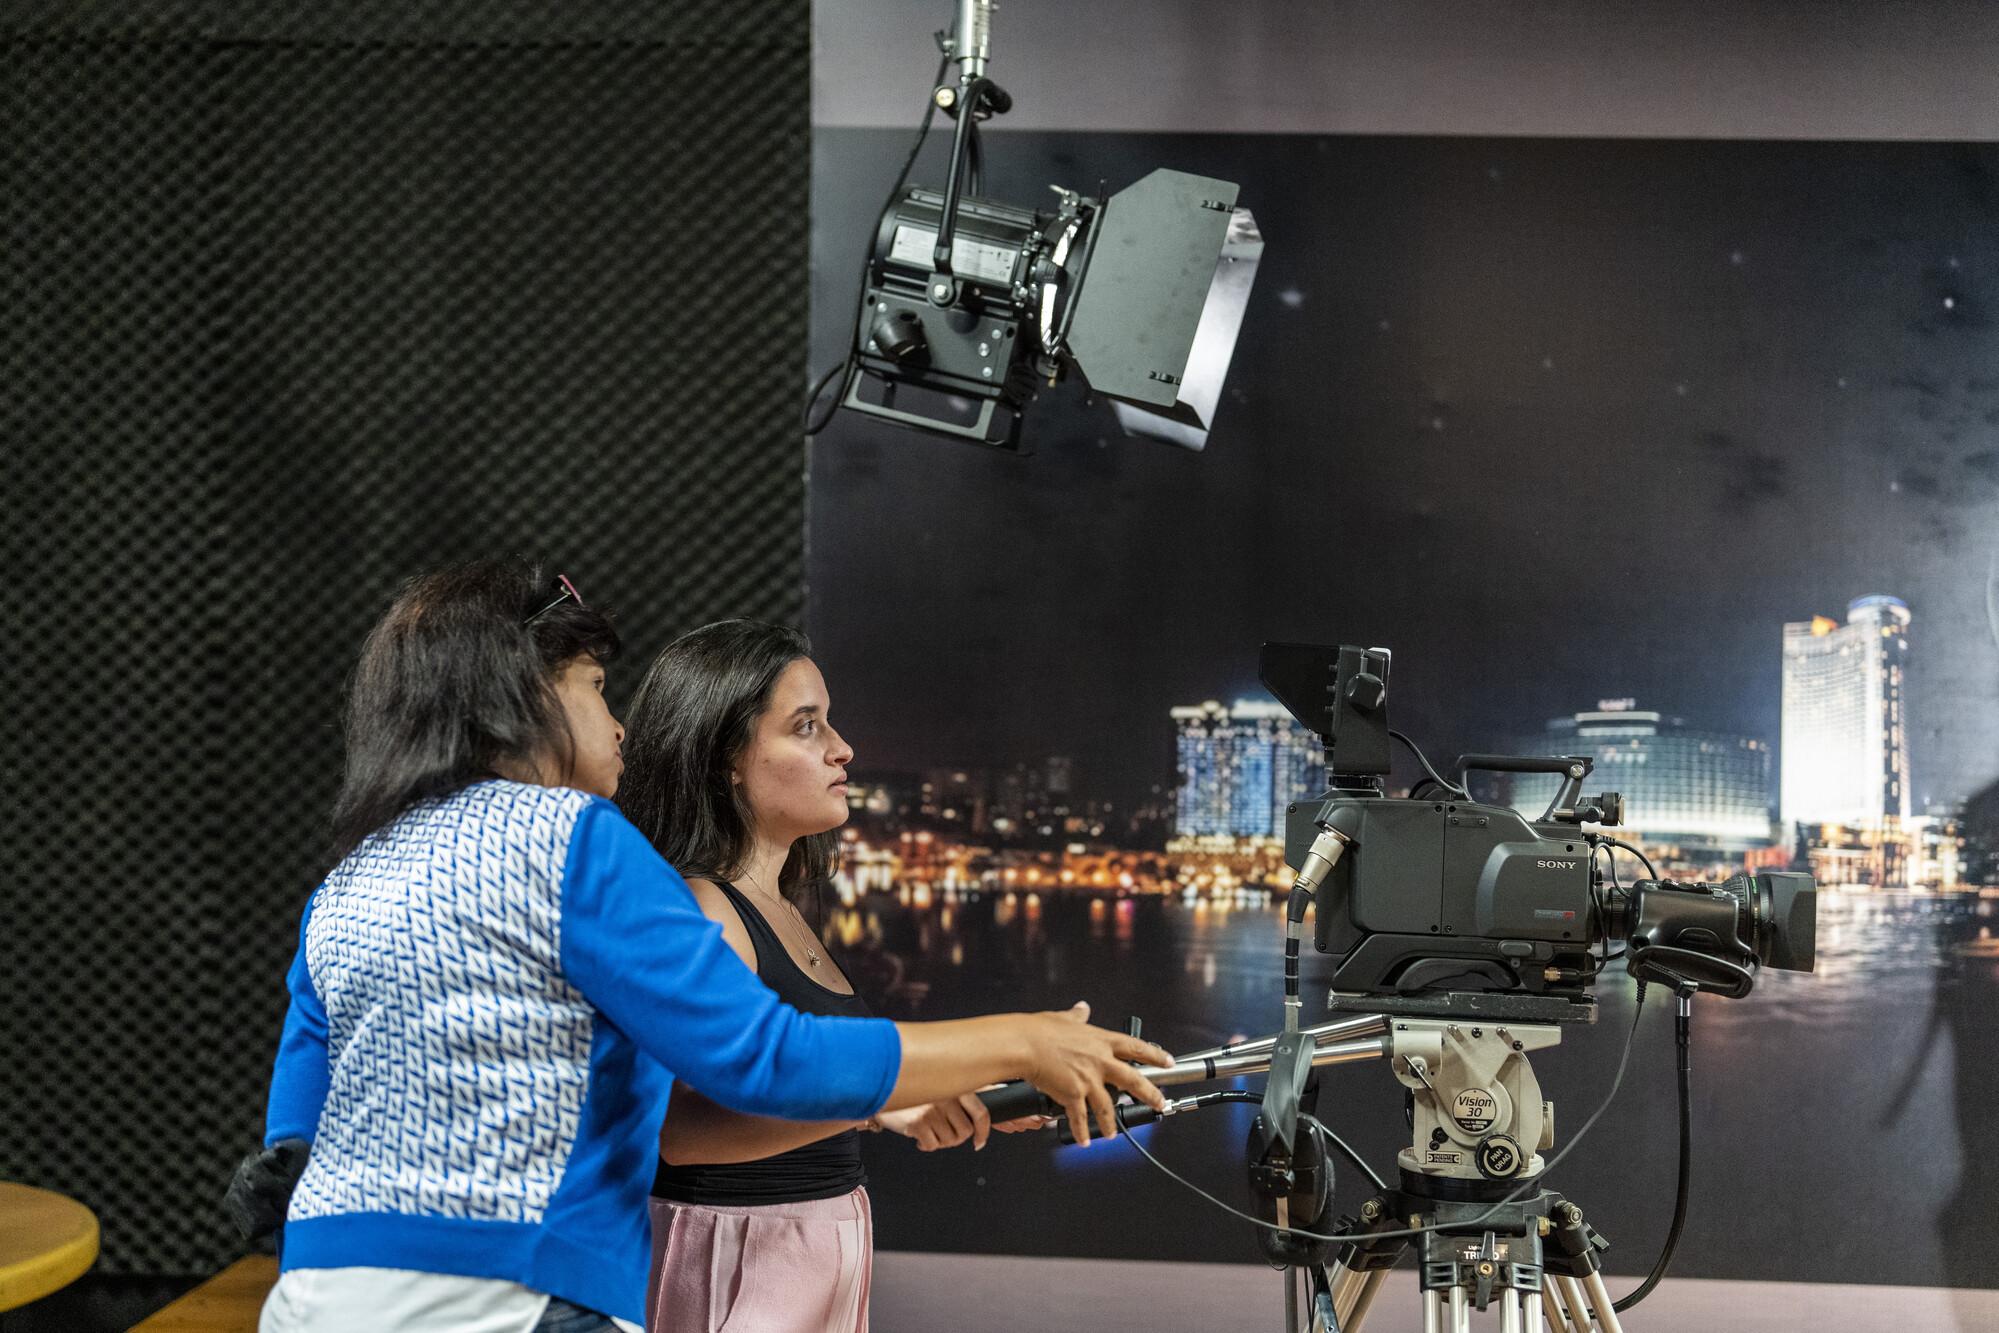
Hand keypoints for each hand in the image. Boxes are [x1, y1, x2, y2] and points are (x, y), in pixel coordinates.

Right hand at [877, 1092, 991, 1150]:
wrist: (879, 1090)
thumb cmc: (913, 1093)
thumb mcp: (938, 1088)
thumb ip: (959, 1098)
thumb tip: (986, 1113)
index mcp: (956, 1085)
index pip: (981, 1112)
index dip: (984, 1132)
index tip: (979, 1141)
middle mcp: (947, 1095)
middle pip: (965, 1132)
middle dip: (955, 1139)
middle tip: (943, 1135)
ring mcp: (933, 1108)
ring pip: (949, 1141)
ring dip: (939, 1142)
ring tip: (928, 1132)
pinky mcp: (918, 1121)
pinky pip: (932, 1145)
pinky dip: (926, 1145)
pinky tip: (917, 1137)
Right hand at [1017, 1001, 1171, 1147]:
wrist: (1024, 1045)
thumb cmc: (1039, 1030)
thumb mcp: (1063, 1018)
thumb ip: (1076, 1016)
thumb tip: (1082, 1008)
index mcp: (1100, 1040)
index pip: (1135, 1048)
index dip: (1155, 1055)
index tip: (1168, 1061)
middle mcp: (1099, 1060)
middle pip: (1133, 1079)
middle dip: (1150, 1094)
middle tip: (1159, 1102)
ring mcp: (1088, 1079)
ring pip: (1107, 1106)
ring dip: (1110, 1123)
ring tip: (1112, 1133)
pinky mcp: (1074, 1094)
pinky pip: (1080, 1117)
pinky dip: (1082, 1131)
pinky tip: (1084, 1140)